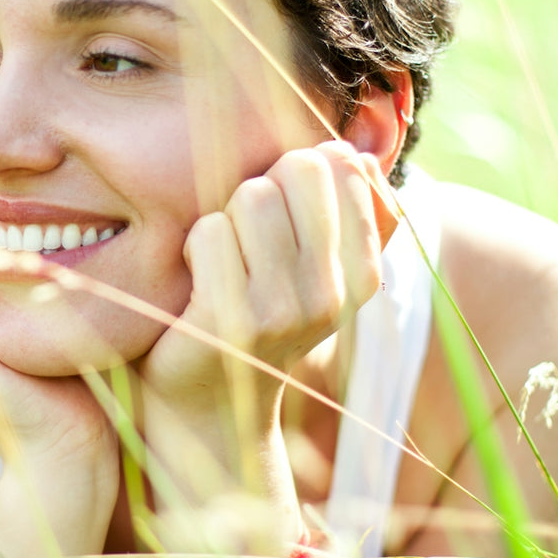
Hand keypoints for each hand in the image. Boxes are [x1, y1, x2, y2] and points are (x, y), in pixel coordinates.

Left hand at [133, 144, 395, 557]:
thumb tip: (353, 152)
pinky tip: (197, 288)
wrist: (206, 405)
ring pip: (251, 196)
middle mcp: (335, 293)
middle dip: (259, 189)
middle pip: (298, 169)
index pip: (341, 164)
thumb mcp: (308, 263)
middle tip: (243, 244)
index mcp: (364, 272)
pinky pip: (210, 232)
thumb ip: (341, 207)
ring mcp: (287, 310)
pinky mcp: (233, 321)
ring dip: (222, 219)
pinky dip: (193, 248)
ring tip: (221, 267)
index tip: (279, 226)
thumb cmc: (251, 314)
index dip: (294, 178)